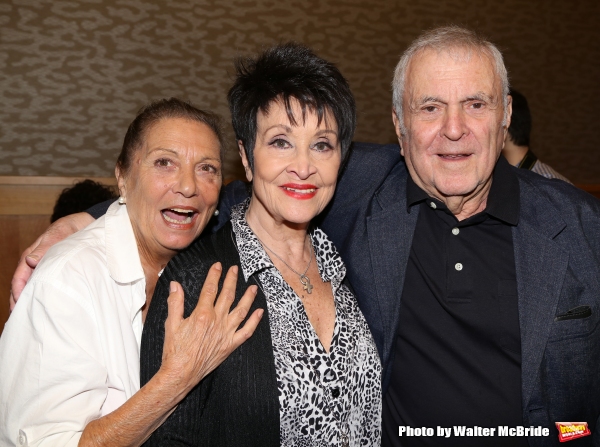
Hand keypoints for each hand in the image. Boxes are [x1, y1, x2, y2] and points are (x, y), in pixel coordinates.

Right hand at [10, 212, 94, 309]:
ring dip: (32, 301)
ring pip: (35, 287)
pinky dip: (45, 296)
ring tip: (32, 318)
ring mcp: (46, 268)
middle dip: (20, 302)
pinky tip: (48, 307)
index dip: (17, 292)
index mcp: (32, 255)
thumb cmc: (70, 228)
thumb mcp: (58, 235)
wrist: (86, 225)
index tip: (18, 306)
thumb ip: (45, 248)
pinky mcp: (57, 271)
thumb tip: (30, 261)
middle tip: (21, 319)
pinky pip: (48, 285)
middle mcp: (36, 264)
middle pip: (24, 286)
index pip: (20, 277)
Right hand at [160, 263, 262, 396]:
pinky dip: (254, 321)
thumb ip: (175, 302)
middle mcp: (217, 321)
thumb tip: (175, 285)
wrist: (181, 374)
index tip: (218, 266)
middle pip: (227, 295)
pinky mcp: (230, 345)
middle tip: (235, 269)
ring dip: (248, 298)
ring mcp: (226, 333)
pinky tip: (259, 312)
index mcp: (202, 314)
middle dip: (231, 280)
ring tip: (253, 288)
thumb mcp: (171, 324)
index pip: (210, 289)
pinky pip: (246, 331)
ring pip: (241, 311)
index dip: (215, 275)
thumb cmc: (175, 350)